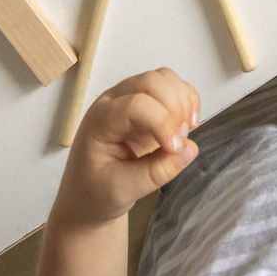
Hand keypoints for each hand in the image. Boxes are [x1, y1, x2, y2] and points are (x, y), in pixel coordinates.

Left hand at [53, 69, 200, 227]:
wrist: (87, 197)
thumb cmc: (95, 193)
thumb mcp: (121, 191)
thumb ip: (155, 172)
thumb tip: (189, 149)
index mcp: (99, 121)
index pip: (136, 104)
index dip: (162, 122)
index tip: (173, 149)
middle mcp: (114, 102)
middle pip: (152, 81)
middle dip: (175, 108)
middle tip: (179, 142)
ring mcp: (130, 98)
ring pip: (165, 79)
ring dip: (183, 102)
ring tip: (185, 133)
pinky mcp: (147, 104)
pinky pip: (172, 87)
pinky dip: (187, 101)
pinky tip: (188, 125)